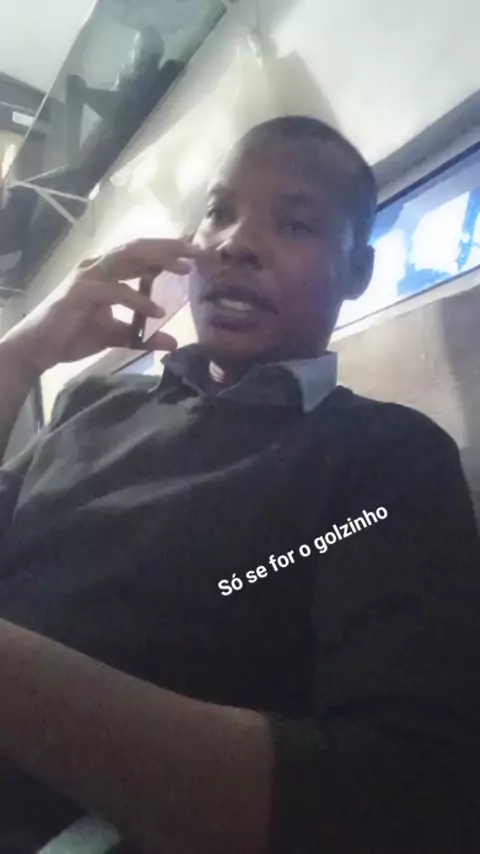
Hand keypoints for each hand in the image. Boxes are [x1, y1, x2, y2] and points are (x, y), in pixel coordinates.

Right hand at [0, 238, 202, 376]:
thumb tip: (173, 342)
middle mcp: (98, 266)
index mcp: (106, 271)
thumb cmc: (72, 335)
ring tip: (185, 268)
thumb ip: (143, 336)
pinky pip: (115, 291)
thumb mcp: (116, 336)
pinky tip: (157, 309)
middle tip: (199, 252)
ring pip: (128, 258)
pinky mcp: (81, 292)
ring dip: (159, 260)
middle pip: (139, 248)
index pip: (141, 253)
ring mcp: (88, 276)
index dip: (168, 250)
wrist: (38, 348)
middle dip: (170, 247)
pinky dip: (138, 298)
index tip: (195, 253)